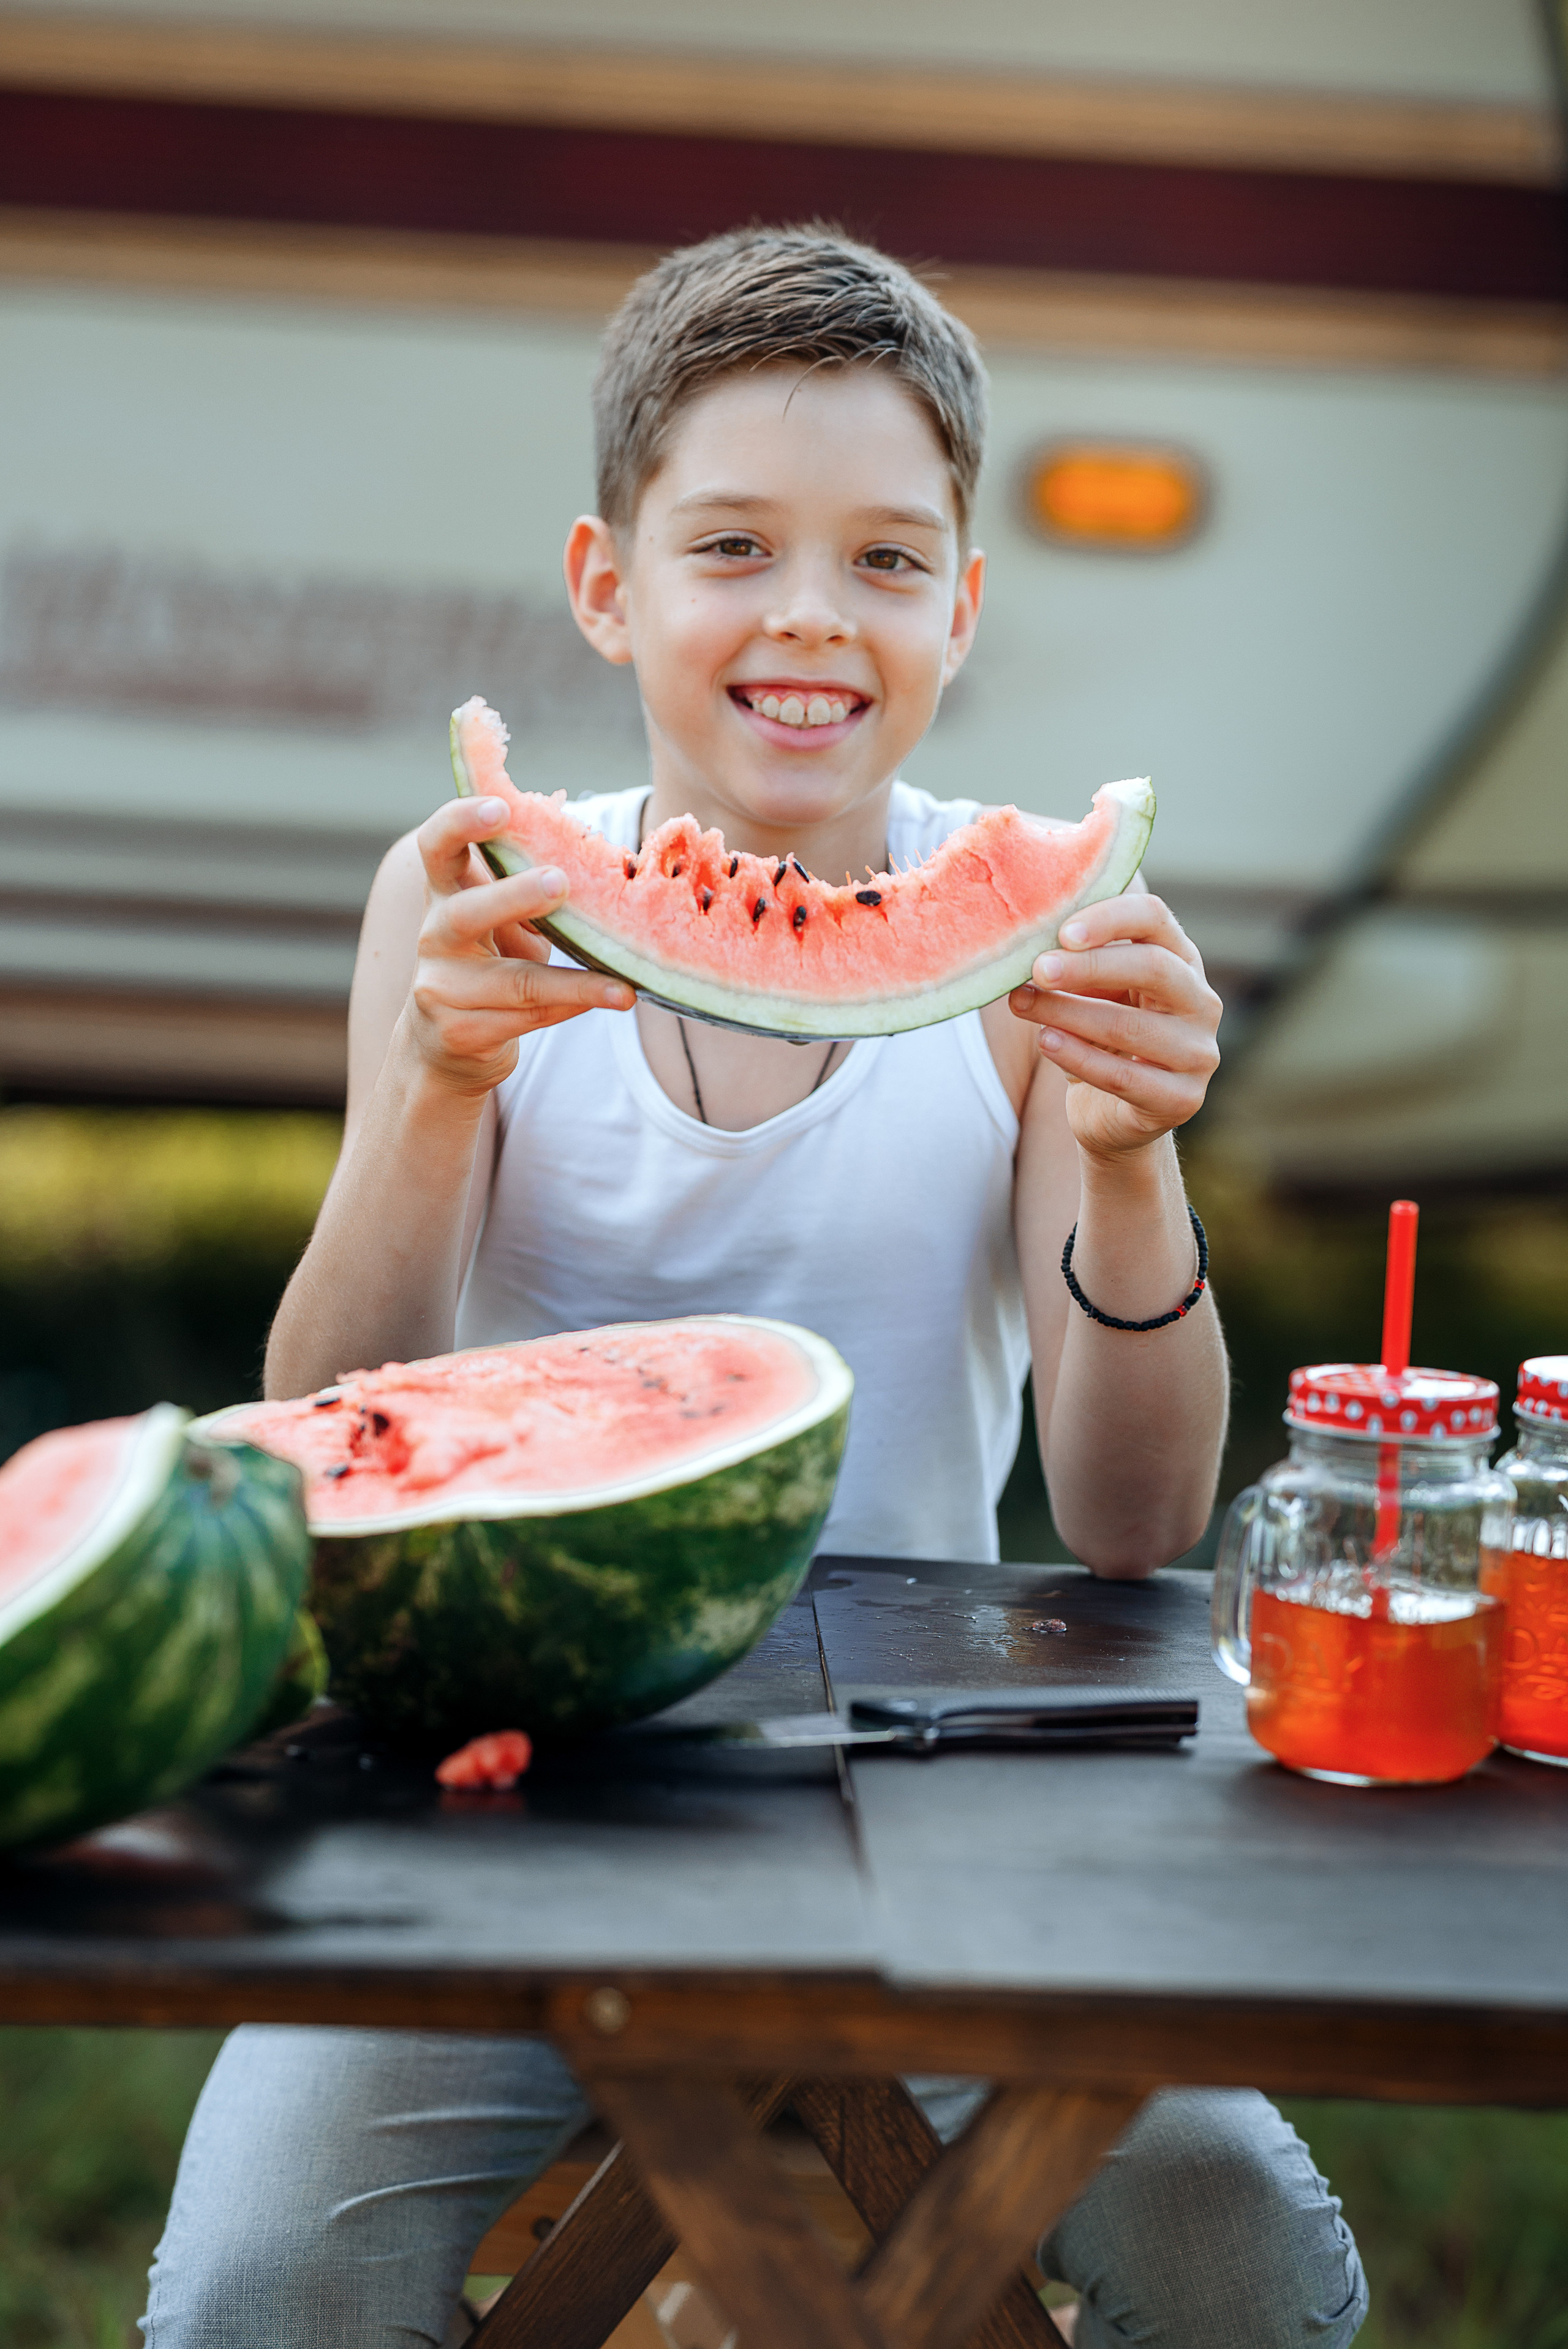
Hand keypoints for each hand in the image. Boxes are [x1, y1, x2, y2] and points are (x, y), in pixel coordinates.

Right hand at [404, 797, 632, 1094]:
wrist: (443, 1046)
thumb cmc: (488, 965)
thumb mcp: (500, 922)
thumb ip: (530, 892)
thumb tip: (612, 865)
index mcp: (445, 894)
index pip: (437, 846)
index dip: (461, 822)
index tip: (501, 807)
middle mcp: (434, 937)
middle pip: (463, 913)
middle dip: (512, 896)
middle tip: (558, 881)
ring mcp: (441, 989)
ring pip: (513, 982)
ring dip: (572, 981)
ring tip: (621, 980)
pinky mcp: (460, 1032)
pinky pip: (527, 1018)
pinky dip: (573, 1006)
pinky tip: (612, 998)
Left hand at [1008, 893, 1220, 1161]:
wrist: (1112, 1115)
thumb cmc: (1099, 1039)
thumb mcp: (1091, 994)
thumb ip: (1073, 966)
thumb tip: (1025, 947)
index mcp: (1180, 960)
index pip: (1154, 918)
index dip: (1109, 918)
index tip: (1062, 932)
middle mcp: (1200, 1001)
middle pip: (1152, 967)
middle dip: (1088, 966)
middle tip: (1037, 969)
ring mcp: (1199, 1053)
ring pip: (1130, 1026)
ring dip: (1069, 1013)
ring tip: (1022, 1004)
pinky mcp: (1183, 1099)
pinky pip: (1123, 1077)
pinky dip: (1078, 1058)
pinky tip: (1046, 1041)